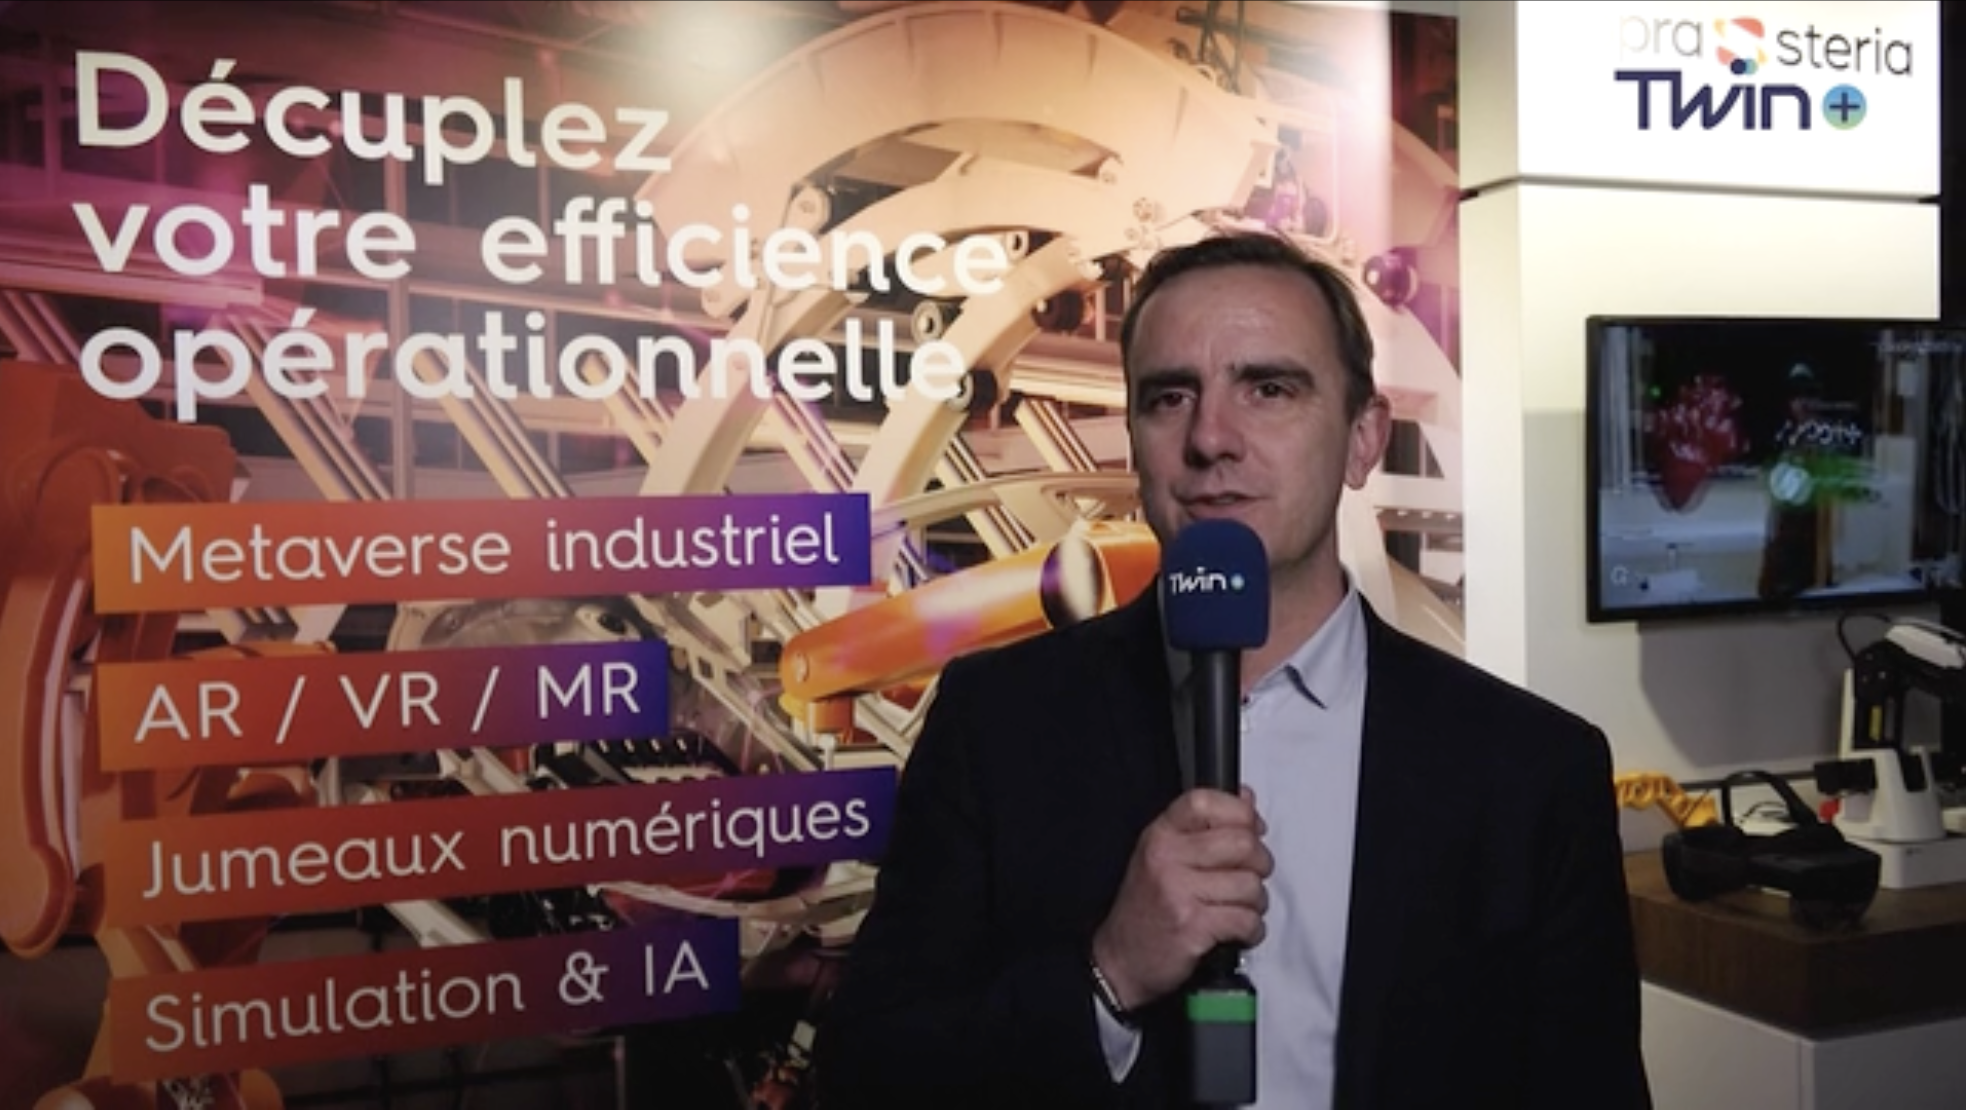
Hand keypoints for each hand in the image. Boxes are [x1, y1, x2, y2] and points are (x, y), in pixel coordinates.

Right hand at [1090, 786, 1271, 1011]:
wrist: (1120, 961)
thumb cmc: (1146, 909)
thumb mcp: (1163, 857)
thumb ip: (1203, 828)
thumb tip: (1246, 799)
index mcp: (1160, 835)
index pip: (1206, 801)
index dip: (1240, 813)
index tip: (1251, 829)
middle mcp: (1166, 858)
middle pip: (1242, 843)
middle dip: (1259, 864)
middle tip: (1249, 877)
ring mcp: (1178, 892)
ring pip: (1250, 885)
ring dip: (1255, 902)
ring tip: (1239, 909)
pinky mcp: (1193, 926)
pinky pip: (1247, 920)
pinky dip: (1252, 930)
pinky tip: (1238, 931)